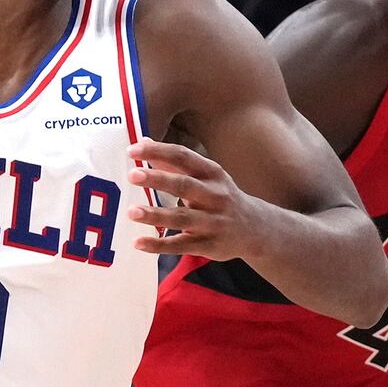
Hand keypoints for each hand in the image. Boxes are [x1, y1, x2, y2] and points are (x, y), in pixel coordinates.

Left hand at [124, 140, 271, 256]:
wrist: (256, 229)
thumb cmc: (221, 197)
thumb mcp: (205, 176)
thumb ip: (173, 163)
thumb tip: (143, 141)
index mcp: (212, 173)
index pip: (183, 157)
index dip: (158, 151)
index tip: (132, 149)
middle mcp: (214, 195)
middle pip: (184, 185)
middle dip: (158, 179)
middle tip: (132, 175)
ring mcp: (212, 221)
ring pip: (181, 217)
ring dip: (155, 215)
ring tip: (131, 212)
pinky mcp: (208, 245)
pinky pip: (180, 245)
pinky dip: (159, 245)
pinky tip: (138, 243)